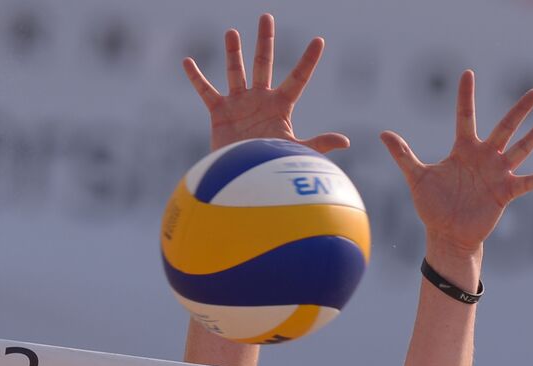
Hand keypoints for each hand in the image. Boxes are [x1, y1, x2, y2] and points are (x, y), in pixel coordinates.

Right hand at [182, 13, 348, 152]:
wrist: (242, 181)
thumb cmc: (271, 166)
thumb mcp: (294, 151)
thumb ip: (318, 143)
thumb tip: (345, 141)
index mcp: (281, 105)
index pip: (298, 77)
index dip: (309, 60)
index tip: (319, 41)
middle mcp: (260, 99)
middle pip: (264, 64)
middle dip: (265, 41)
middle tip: (266, 17)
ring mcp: (239, 104)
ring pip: (236, 71)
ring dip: (234, 52)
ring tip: (232, 32)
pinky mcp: (219, 113)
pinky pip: (206, 91)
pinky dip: (196, 77)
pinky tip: (187, 62)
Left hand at [382, 72, 532, 254]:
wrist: (446, 234)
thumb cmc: (433, 206)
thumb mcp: (417, 178)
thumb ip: (403, 155)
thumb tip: (383, 133)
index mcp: (463, 150)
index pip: (465, 117)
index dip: (465, 96)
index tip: (467, 73)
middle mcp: (484, 157)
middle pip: (504, 128)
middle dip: (519, 111)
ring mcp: (497, 174)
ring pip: (520, 149)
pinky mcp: (505, 193)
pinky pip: (527, 183)